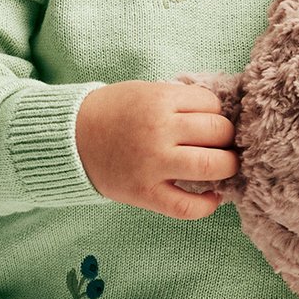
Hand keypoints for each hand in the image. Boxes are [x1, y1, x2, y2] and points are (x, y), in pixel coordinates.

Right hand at [75, 81, 237, 218]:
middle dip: (227, 139)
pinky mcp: (145, 193)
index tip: (207, 122)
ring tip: (222, 167)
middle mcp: (158, 131)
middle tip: (221, 144)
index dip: (216, 114)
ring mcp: (153, 164)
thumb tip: (222, 118)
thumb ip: (180, 102)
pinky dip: (208, 205)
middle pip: (219, 133)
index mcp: (159, 101)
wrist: (71, 139)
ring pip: (212, 166)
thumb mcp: (146, 92)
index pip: (212, 105)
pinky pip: (188, 206)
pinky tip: (212, 197)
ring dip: (227, 167)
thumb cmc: (113, 113)